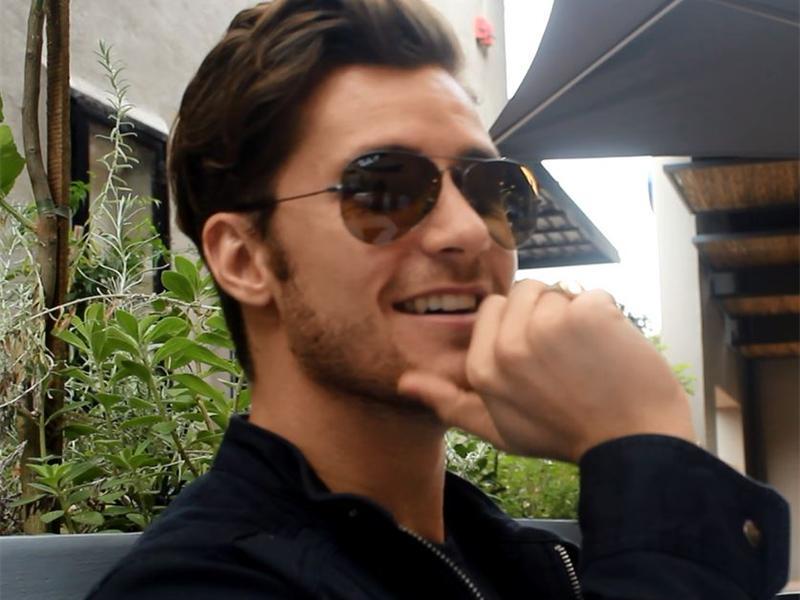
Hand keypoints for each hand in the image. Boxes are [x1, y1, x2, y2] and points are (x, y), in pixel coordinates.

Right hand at [398, 279, 694, 462]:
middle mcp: (507, 345)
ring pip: (559, 291)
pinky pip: (593, 294)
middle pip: (524, 291)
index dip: (519, 326)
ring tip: (589, 356)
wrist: (633, 445)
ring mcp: (547, 326)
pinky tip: (612, 350)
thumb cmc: (565, 435)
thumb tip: (405, 381)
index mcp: (483, 367)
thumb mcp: (498, 429)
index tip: (542, 357)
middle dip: (546, 314)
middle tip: (568, 359)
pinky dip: (608, 316)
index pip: (494, 307)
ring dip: (576, 315)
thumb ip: (450, 403)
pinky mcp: (587, 314)